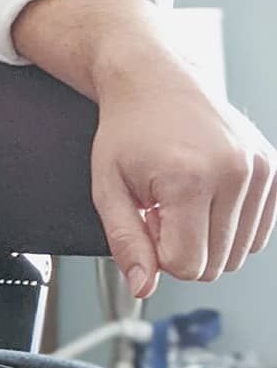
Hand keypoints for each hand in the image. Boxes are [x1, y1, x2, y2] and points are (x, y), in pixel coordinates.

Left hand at [90, 77, 275, 297]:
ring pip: (240, 253)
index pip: (186, 265)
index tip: (148, 222)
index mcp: (190, 180)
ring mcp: (261, 169)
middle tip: (162, 209)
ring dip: (207, 238)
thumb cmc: (128, 131)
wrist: (155, 81)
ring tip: (182, 201)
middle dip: (183, 247)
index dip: (158, 253)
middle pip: (215, 264)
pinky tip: (206, 197)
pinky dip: (230, 226)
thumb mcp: (108, 189)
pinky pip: (259, 232)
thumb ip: (125, 243)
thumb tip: (144, 287)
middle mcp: (234, 173)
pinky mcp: (275, 168)